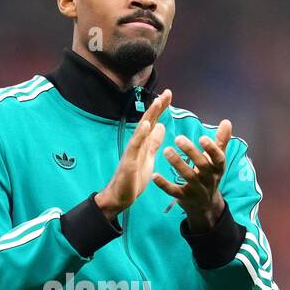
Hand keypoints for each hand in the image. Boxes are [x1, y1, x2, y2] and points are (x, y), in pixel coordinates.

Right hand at [95, 89, 171, 218]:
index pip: (153, 121)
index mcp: (143, 142)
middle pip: (148, 121)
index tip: (168, 95)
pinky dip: (141, 134)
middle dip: (157, 107)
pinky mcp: (129, 161)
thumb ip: (153, 142)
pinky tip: (147, 124)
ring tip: (157, 102)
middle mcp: (137, 143)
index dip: (160, 108)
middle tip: (167, 92)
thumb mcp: (149, 157)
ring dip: (149, 115)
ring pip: (141, 130)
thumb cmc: (134, 178)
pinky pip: (135, 146)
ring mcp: (132, 151)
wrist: (121, 196)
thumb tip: (161, 126)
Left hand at [153, 118, 230, 231]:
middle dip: (191, 152)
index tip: (202, 137)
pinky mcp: (184, 198)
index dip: (211, 149)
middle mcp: (210, 180)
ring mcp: (197, 190)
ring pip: (189, 177)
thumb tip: (227, 121)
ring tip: (166, 150)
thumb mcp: (217, 161)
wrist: (205, 206)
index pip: (218, 159)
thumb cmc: (209, 176)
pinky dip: (164, 185)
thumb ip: (221, 142)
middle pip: (202, 166)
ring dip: (177, 164)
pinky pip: (174, 192)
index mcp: (218, 169)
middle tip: (178, 138)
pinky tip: (155, 175)